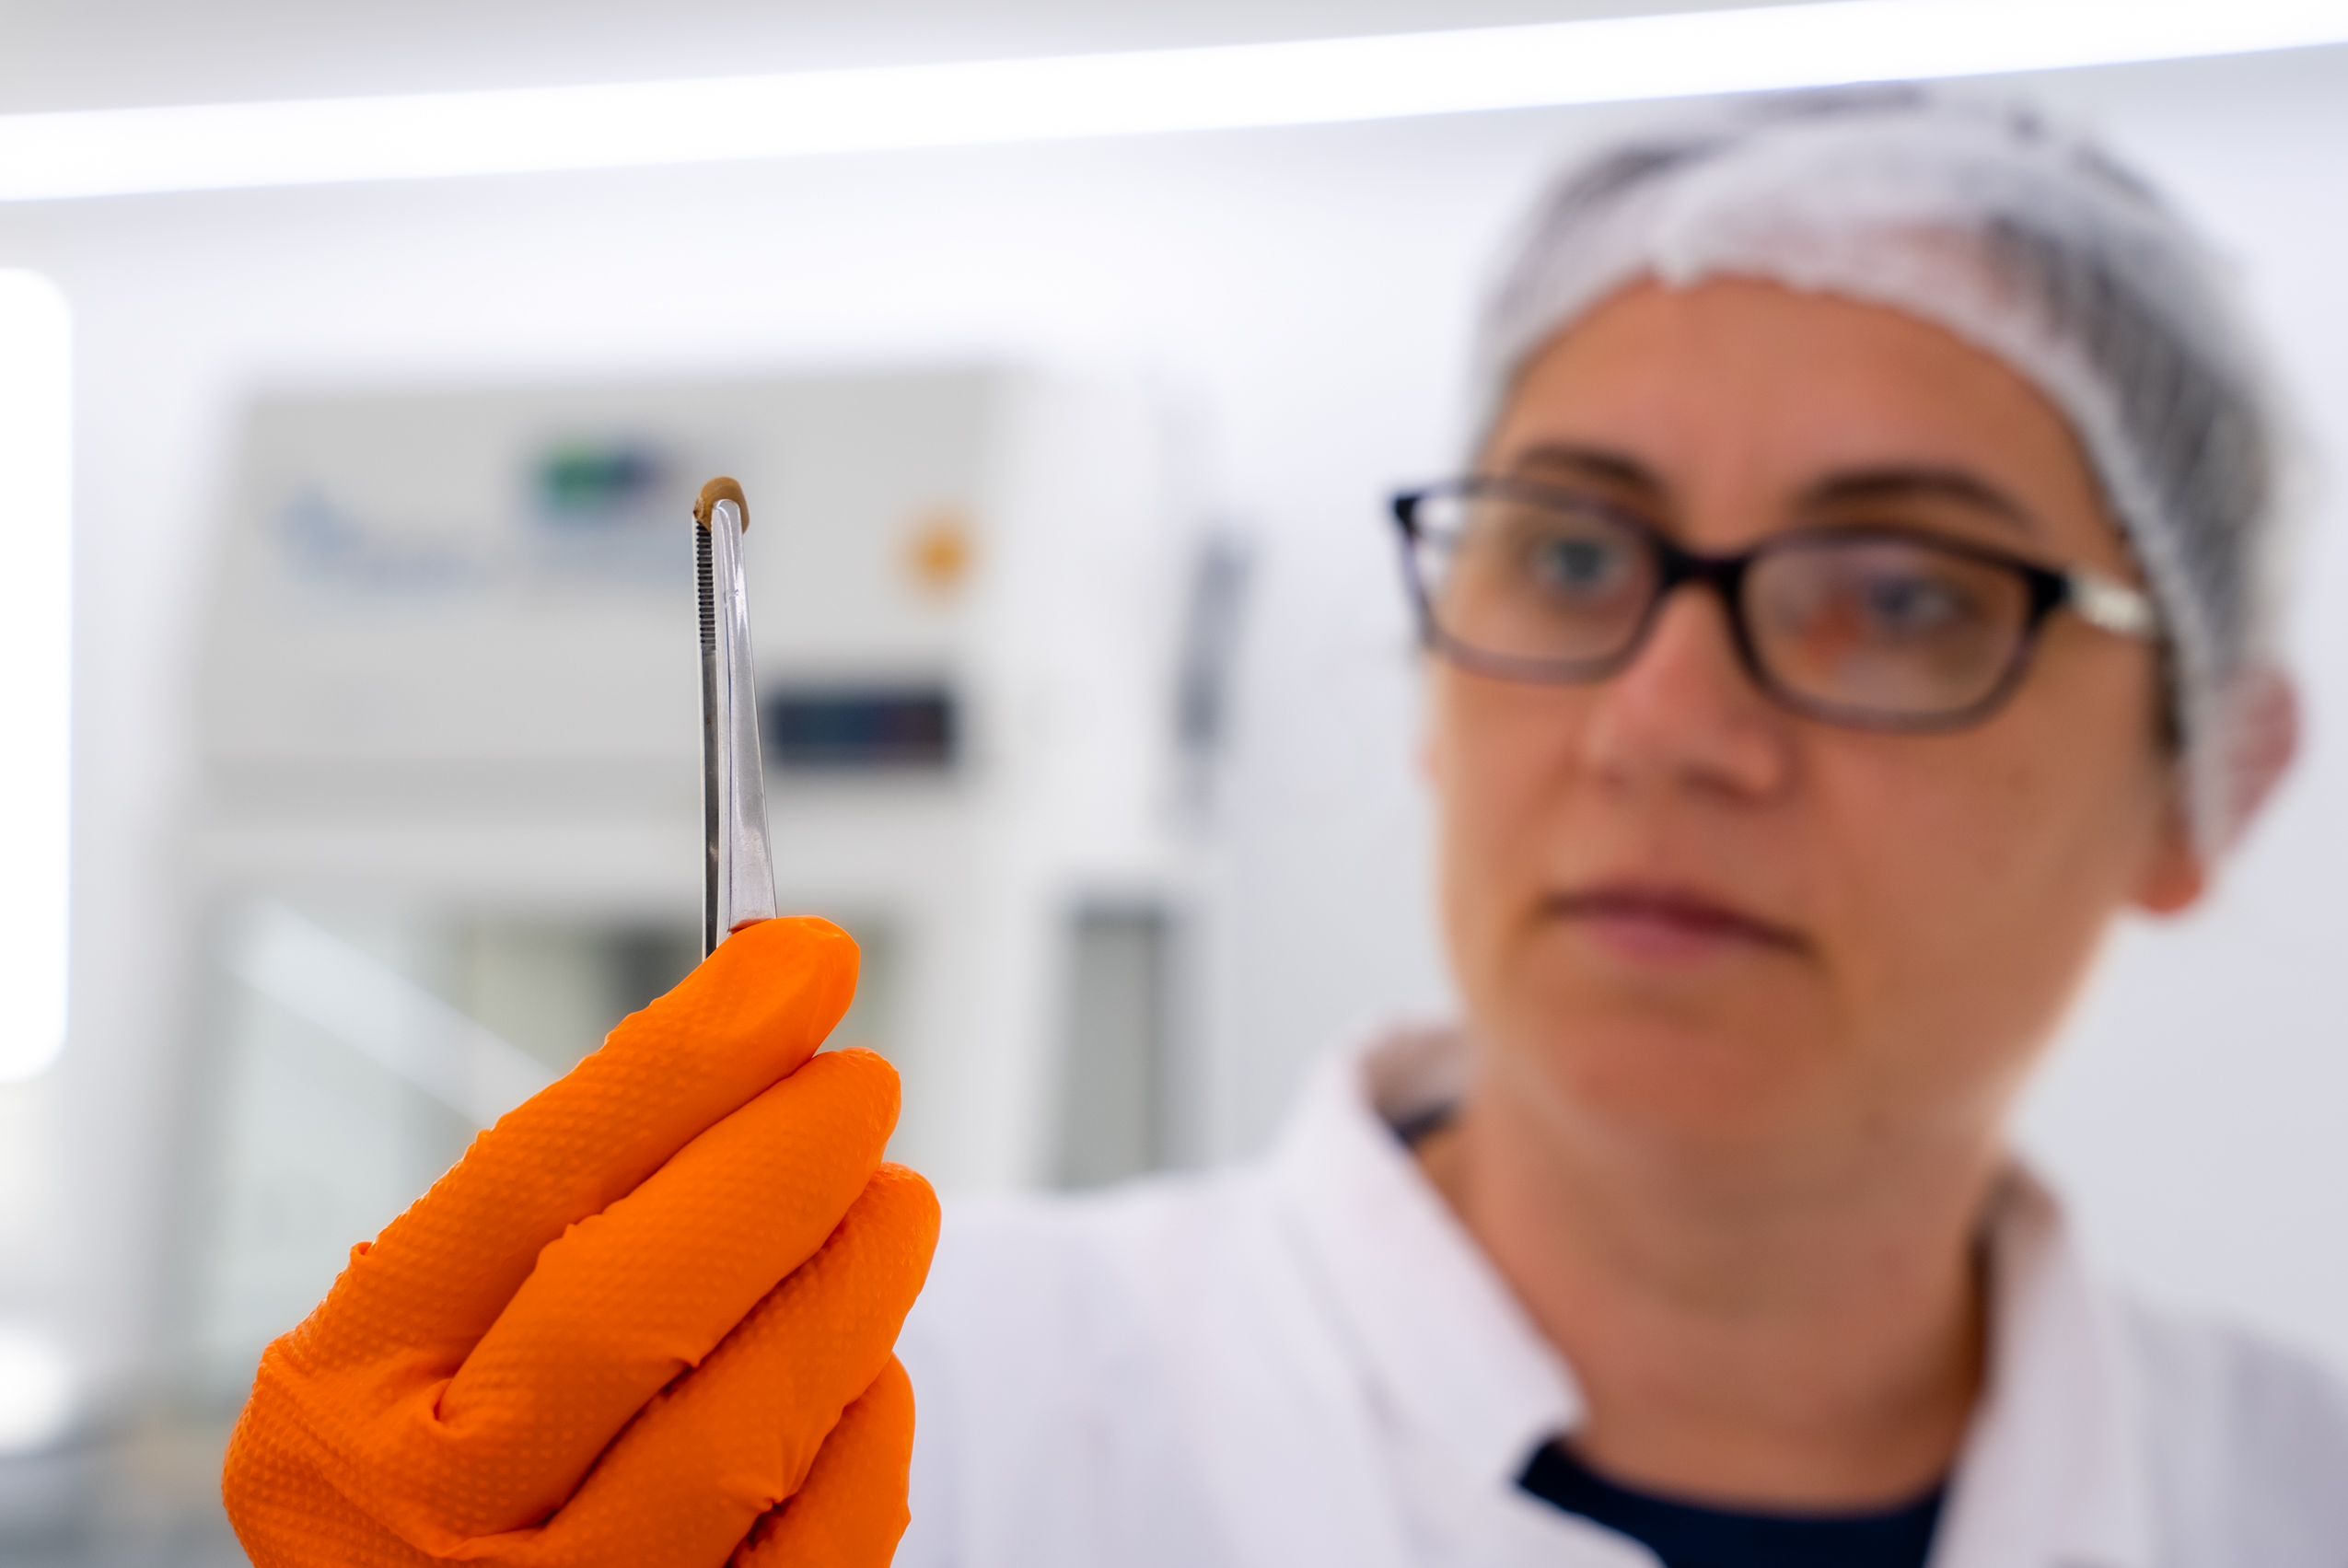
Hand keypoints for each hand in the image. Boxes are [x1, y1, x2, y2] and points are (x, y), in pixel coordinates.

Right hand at [221, 917, 938, 1567]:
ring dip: (847, 1285)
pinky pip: (815, 1543)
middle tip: (858, 1086)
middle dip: (776, 1166)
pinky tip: (864, 1364)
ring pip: (742, 1430)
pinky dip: (860, 1434)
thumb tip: (759, 1014)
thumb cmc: (466, 1460)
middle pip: (634, 1302)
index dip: (681, 1060)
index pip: (527, 1185)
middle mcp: (419, 1525)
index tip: (795, 967)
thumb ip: (564, 1209)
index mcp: (338, 1404)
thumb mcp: (436, 1342)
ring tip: (890, 1202)